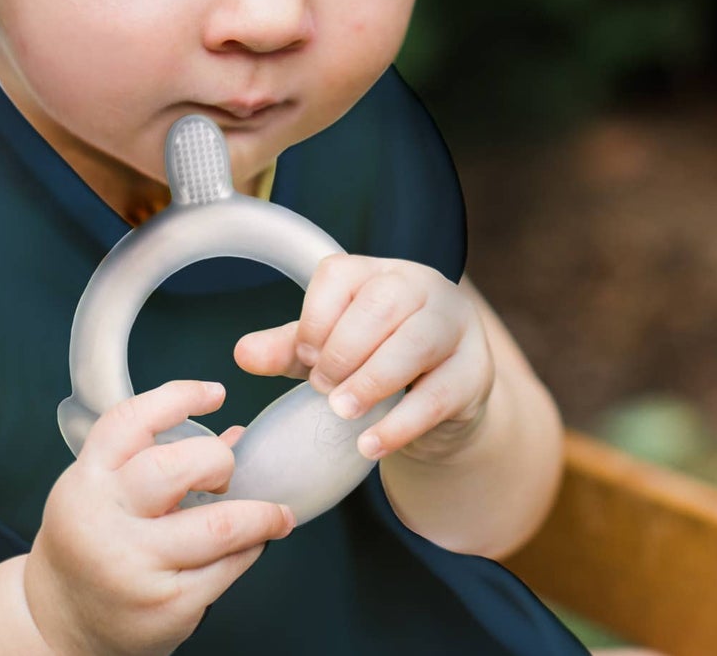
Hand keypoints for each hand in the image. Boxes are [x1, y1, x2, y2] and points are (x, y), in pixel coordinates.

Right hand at [23, 379, 295, 655]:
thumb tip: (232, 436)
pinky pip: (226, 569)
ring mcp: (136, 567)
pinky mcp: (166, 606)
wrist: (60, 622)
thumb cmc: (87, 544)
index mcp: (88, 480)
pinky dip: (250, 550)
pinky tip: (253, 544)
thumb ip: (154, 457)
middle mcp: (106, 520)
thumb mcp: (102, 489)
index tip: (214, 393)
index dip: (178, 397)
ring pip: (218, 526)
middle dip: (218, 462)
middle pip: (175, 467)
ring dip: (259, 515)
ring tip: (275, 514)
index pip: (131, 421)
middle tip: (226, 472)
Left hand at [234, 256, 494, 462]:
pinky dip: (400, 423)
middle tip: (322, 389)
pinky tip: (370, 444)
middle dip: (344, 349)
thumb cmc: (377, 361)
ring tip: (340, 412)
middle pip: (382, 303)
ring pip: (415, 341)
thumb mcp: (329, 349)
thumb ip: (287, 348)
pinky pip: (439, 395)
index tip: (304, 358)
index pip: (340, 276)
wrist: (442, 400)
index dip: (315, 319)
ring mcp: (454, 326)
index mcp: (377, 271)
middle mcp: (420, 286)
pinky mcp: (474, 372)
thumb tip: (242, 354)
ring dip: (371, 380)